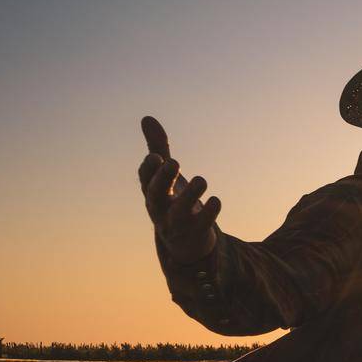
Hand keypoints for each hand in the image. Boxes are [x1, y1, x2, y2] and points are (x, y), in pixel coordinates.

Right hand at [138, 116, 219, 262]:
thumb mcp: (165, 175)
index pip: (145, 180)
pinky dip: (209, 214)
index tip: (156, 157)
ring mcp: (177, 224)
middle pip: (156, 196)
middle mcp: (160, 209)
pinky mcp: (195, 235)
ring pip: (178, 213)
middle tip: (174, 162)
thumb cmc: (173, 201)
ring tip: (202, 179)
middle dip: (163, 179)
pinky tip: (216, 200)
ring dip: (190, 196)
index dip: (149, 170)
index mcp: (153, 192)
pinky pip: (201, 226)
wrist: (185, 243)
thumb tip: (147, 118)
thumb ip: (158, 148)